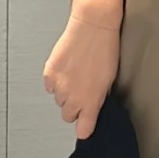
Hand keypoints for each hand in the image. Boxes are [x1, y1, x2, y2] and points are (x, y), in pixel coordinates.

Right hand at [42, 10, 121, 138]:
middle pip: (68, 115)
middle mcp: (73, 98)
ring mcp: (59, 86)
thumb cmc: (105, 50)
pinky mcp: (49, 74)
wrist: (93, 26)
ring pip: (58, 100)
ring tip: (75, 75)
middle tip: (82, 91)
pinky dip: (55, 80)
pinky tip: (66, 68)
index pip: (83, 130)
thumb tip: (93, 107)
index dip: (85, 126)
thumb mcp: (109, 80)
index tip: (86, 124)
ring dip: (65, 92)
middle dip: (75, 107)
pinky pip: (49, 86)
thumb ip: (98, 98)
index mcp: (91, 102)